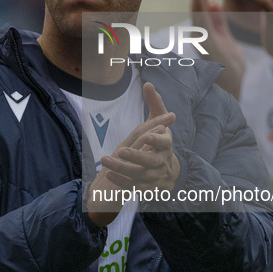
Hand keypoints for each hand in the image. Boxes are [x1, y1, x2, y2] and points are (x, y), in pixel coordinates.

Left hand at [87, 83, 179, 226]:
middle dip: (135, 156)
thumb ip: (154, 103)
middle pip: (149, 161)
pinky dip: (121, 182)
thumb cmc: (160, 141)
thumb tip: (148, 83)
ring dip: (122, 169)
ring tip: (105, 161)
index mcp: (166, 144)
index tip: (146, 137)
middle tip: (121, 151)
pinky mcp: (146, 187)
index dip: (156, 140)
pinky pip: (133, 186)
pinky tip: (109, 174)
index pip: (164, 142)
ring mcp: (154, 176)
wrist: (167, 172)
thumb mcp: (159, 122)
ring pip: (138, 174)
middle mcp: (162, 161)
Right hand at [191, 0, 244, 98]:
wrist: (233, 88)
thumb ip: (219, 23)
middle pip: (200, 6)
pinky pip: (202, 24)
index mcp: (209, 32)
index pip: (205, 6)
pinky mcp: (207, 45)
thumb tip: (215, 4)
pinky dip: (199, 8)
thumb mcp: (227, 39)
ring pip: (198, 12)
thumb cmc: (230, 68)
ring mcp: (204, 40)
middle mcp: (204, 35)